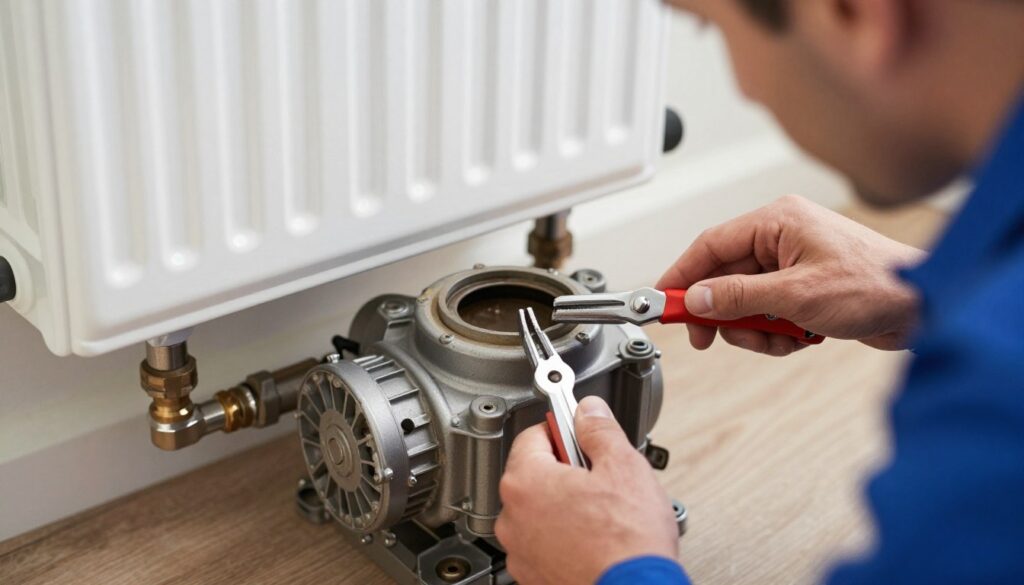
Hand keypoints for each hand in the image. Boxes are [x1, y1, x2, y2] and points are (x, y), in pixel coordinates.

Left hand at [495, 397, 678, 584]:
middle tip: (598, 478)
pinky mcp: (533, 576)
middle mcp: (513, 518)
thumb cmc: (628, 544)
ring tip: (600, 513)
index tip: (579, 432)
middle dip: (565, 470)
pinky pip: (543, 543)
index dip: (563, 429)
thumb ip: (600, 430)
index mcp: (526, 481)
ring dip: (563, 506)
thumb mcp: (623, 467)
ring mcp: (520, 551)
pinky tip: (592, 539)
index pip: (533, 434)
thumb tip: (590, 411)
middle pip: (534, 474)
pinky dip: (562, 538)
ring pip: (539, 511)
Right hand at [656, 195, 923, 354]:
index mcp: (777, 221)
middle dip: (722, 313)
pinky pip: (768, 313)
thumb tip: (698, 298)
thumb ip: (738, 296)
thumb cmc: (876, 284)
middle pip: (725, 278)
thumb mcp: (796, 294)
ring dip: (753, 328)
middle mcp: (782, 238)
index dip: (682, 274)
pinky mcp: (804, 289)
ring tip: (778, 337)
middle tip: (709, 338)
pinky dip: (776, 332)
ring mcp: (793, 265)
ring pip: (745, 302)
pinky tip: (798, 338)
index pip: (711, 245)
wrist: (926, 305)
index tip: (661, 300)